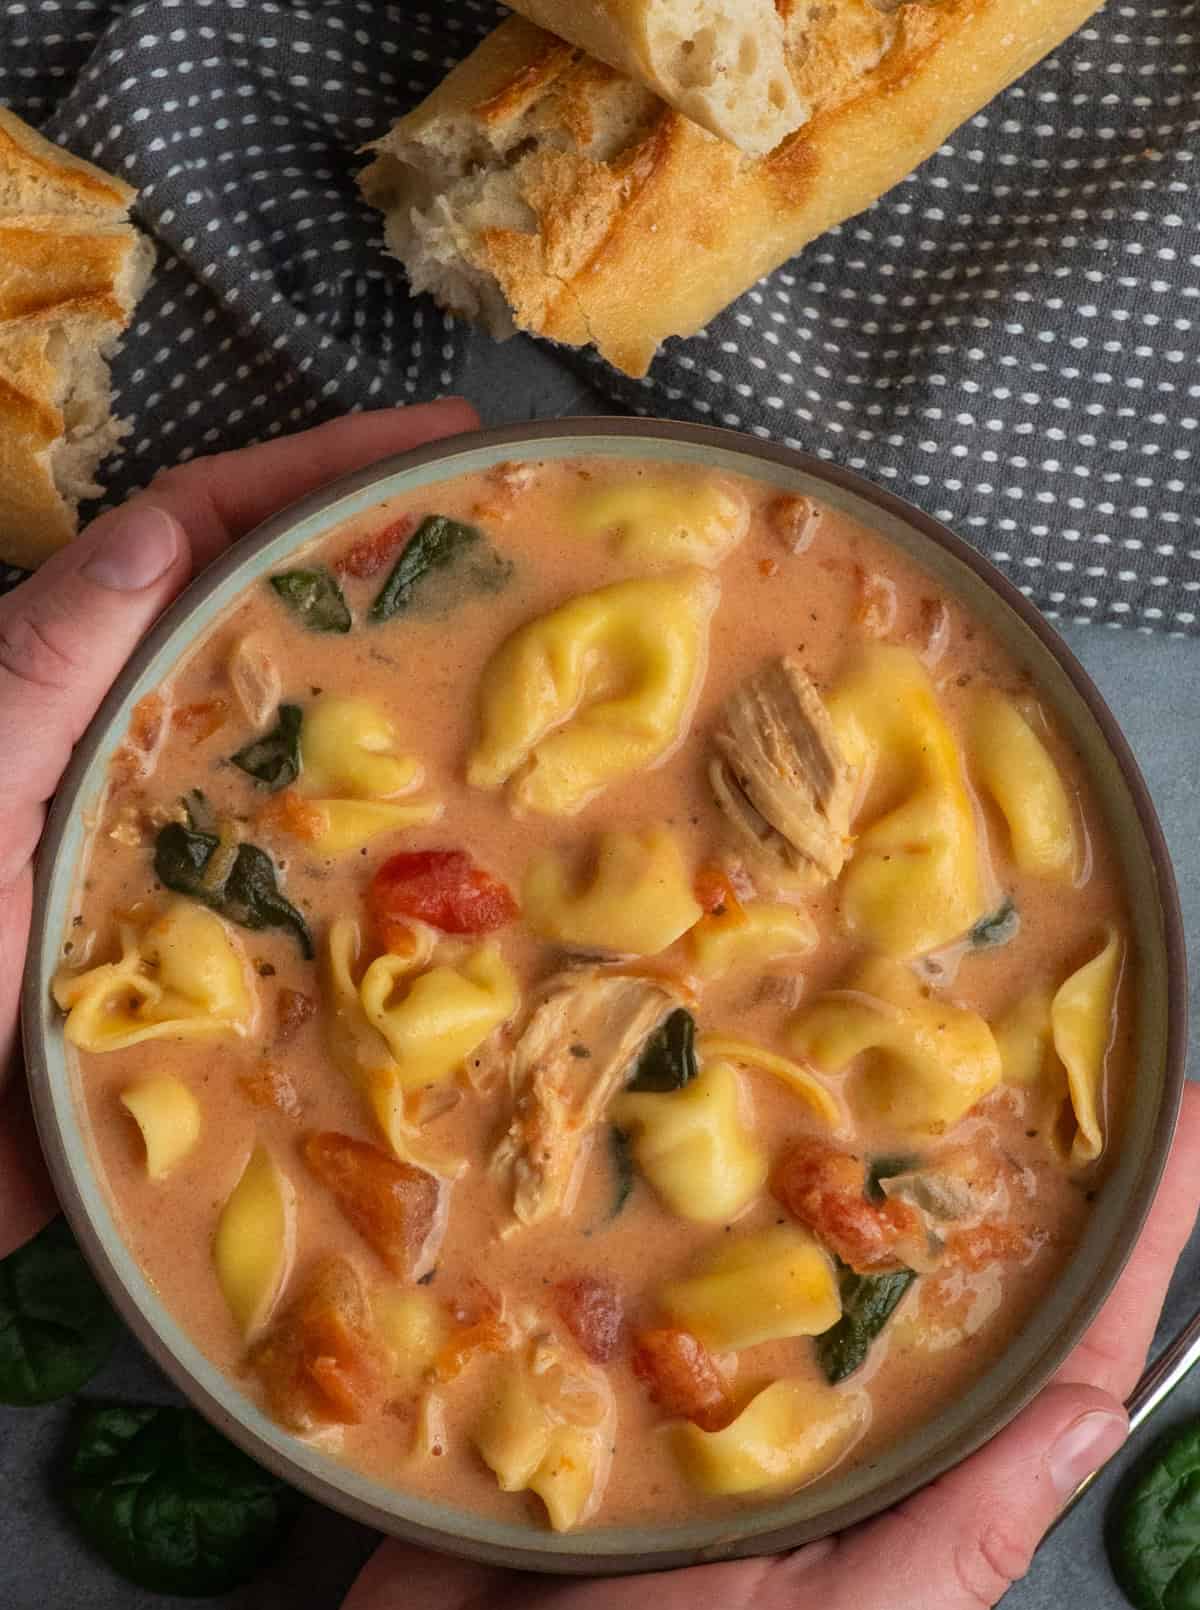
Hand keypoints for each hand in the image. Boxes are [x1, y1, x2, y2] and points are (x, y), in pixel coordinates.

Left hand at [0, 399, 478, 1258]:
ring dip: (412, 717)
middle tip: (519, 553)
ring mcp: (190, 849)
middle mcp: (145, 752)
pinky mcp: (223, 952)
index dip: (313, 472)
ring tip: (529, 692)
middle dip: (389, 575)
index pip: (204, 535)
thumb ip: (47, 667)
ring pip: (318, 755)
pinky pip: (328, 890)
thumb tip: (163, 528)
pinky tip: (475, 874)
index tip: (438, 440)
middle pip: (280, 629)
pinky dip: (398, 870)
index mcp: (81, 687)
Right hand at [281, 1088, 1199, 1609]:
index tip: (1181, 1127)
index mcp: (902, 1505)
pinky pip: (635, 1264)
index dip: (1125, 1242)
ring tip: (840, 1022)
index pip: (1047, 1358)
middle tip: (1002, 1024)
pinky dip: (649, 1190)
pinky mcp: (592, 1375)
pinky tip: (658, 1108)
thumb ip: (960, 1542)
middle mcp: (817, 1437)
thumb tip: (1093, 1419)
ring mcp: (702, 1399)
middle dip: (967, 1158)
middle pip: (915, 1272)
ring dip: (805, 1149)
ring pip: (778, 1245)